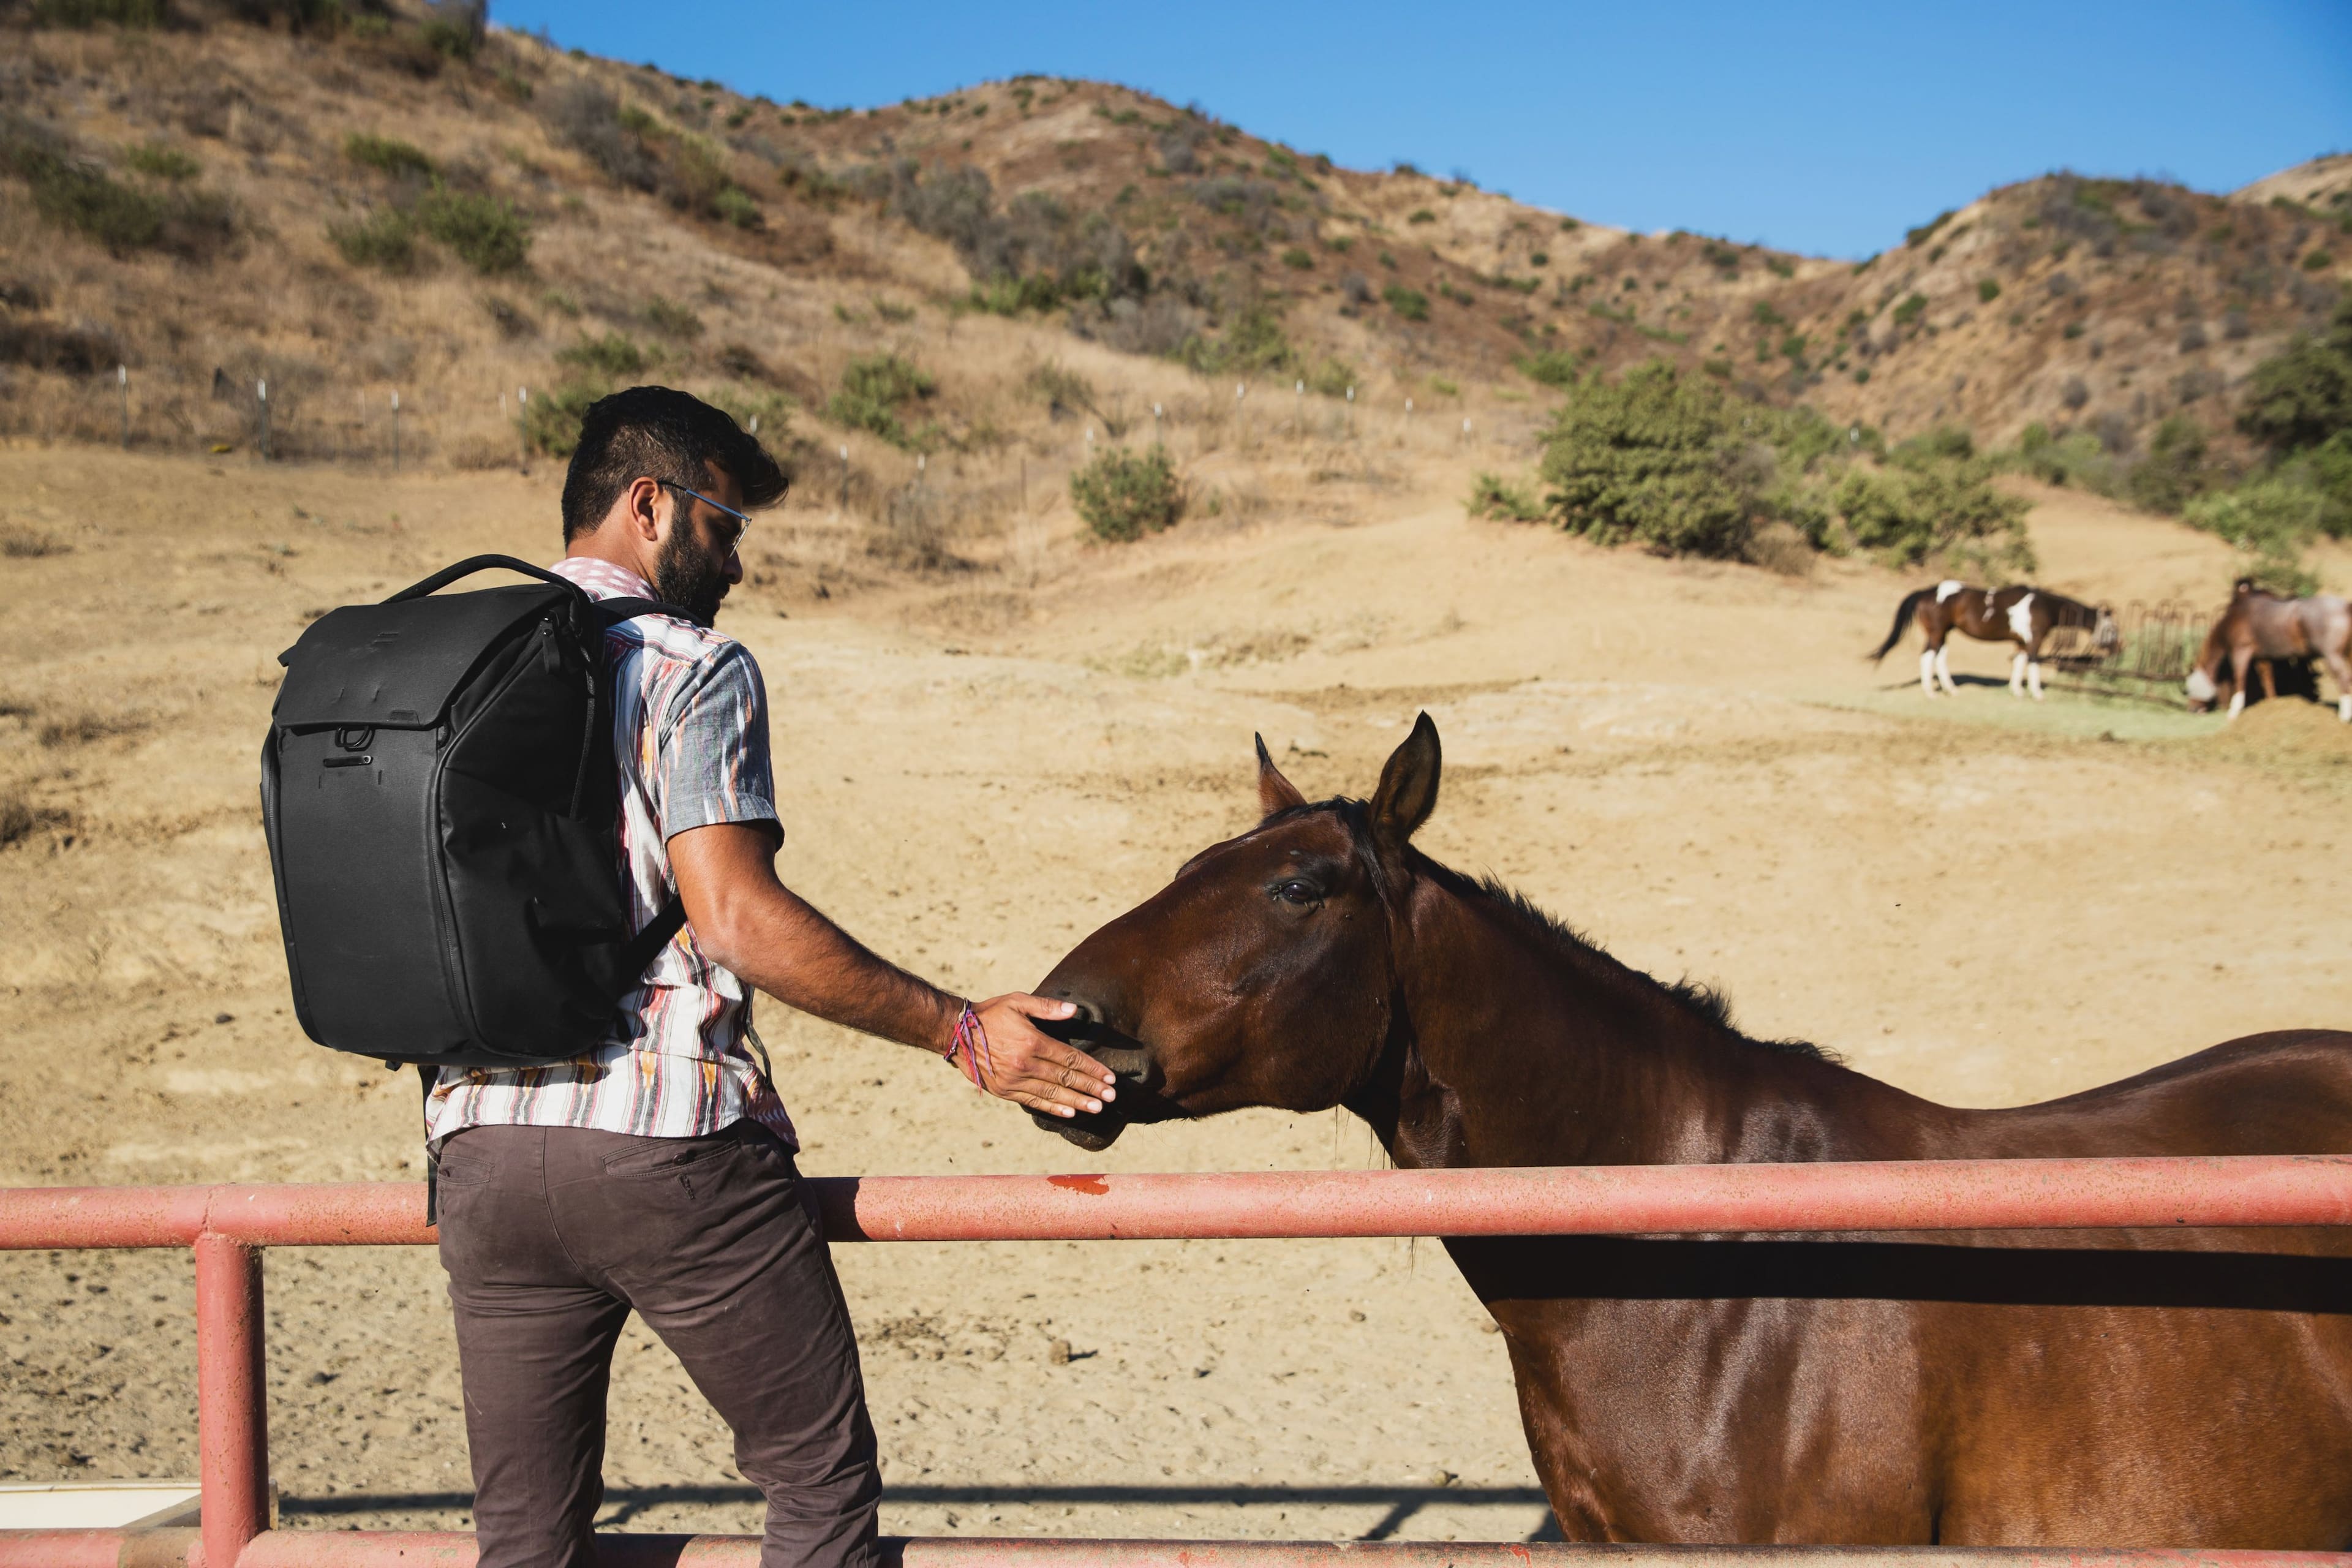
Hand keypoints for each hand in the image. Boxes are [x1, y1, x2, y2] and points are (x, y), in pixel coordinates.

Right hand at [967, 994, 1117, 1117]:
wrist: (956, 1033)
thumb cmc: (990, 1013)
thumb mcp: (1017, 1001)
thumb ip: (1047, 1007)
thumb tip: (1074, 1010)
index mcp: (1032, 1041)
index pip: (1070, 1059)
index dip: (1092, 1069)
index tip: (1110, 1077)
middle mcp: (1025, 1064)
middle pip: (1065, 1079)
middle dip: (1091, 1088)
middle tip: (1111, 1097)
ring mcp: (1014, 1080)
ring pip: (1052, 1094)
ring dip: (1077, 1102)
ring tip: (1097, 1108)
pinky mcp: (1004, 1091)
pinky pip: (1033, 1102)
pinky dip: (1053, 1109)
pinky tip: (1070, 1113)